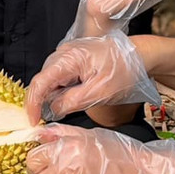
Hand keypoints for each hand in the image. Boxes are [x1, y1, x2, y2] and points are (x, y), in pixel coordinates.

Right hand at [26, 32, 158, 123]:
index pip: (40, 82)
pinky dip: (63, 89)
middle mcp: (65, 52)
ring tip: (70, 106)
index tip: (33, 121)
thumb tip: (52, 109)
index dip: (33, 104)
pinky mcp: (75, 58)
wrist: (142, 55)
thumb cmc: (125, 71)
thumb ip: (72, 102)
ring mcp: (69, 53)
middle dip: (43, 100)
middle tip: (48, 120)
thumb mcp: (100, 93)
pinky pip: (61, 75)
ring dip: (54, 95)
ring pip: (51, 78)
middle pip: (43, 79)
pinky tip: (74, 97)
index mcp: (69, 58)